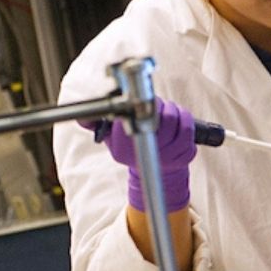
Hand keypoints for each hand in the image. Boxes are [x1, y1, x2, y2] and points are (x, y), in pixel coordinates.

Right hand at [81, 96, 196, 211]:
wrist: (154, 168)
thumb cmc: (132, 144)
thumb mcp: (109, 136)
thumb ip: (95, 123)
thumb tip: (82, 117)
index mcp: (123, 150)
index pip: (130, 120)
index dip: (136, 105)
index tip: (137, 101)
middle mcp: (145, 156)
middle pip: (158, 117)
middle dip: (158, 105)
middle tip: (154, 104)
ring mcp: (167, 158)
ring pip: (175, 119)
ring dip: (172, 109)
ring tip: (165, 110)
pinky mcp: (185, 156)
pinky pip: (189, 128)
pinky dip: (184, 118)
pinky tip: (177, 119)